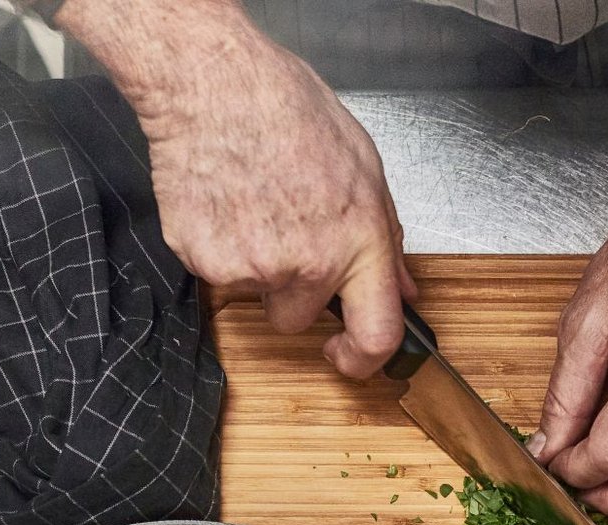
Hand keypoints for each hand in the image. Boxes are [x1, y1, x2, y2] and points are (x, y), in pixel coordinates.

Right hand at [60, 0, 411, 376]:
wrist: (212, 82)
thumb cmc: (285, 108)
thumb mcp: (363, 166)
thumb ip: (384, 238)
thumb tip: (401, 288)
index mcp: (357, 242)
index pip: (377, 334)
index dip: (363, 360)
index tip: (347, 355)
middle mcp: (308, 264)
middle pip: (296, 320)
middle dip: (291, 290)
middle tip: (281, 230)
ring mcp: (253, 268)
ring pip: (255, 295)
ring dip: (254, 265)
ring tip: (252, 202)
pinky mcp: (205, 262)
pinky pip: (216, 274)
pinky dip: (218, 246)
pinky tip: (224, 200)